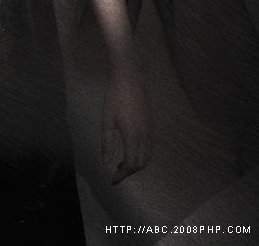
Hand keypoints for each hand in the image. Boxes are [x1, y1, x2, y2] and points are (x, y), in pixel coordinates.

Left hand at [101, 68, 153, 184]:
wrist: (130, 78)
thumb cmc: (114, 97)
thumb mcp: (107, 120)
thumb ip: (107, 143)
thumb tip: (106, 163)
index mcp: (133, 136)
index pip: (132, 164)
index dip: (123, 175)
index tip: (113, 180)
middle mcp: (145, 136)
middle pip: (142, 163)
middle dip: (130, 171)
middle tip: (116, 171)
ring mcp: (150, 129)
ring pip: (148, 155)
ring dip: (137, 163)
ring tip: (122, 161)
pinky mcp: (151, 123)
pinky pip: (150, 146)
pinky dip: (142, 154)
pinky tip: (130, 148)